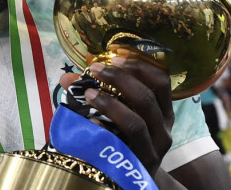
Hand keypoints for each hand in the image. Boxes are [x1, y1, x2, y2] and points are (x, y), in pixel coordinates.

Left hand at [60, 48, 173, 178]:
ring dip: (110, 104)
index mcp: (162, 109)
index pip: (161, 81)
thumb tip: (67, 78)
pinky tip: (91, 122)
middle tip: (96, 69)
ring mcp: (152, 149)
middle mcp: (163, 128)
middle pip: (147, 98)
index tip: (117, 54)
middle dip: (120, 79)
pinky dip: (104, 130)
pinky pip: (122, 146)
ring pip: (136, 123)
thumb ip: (96, 91)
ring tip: (88, 93)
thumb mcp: (119, 110)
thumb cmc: (124, 135)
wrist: (131, 175)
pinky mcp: (138, 165)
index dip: (140, 65)